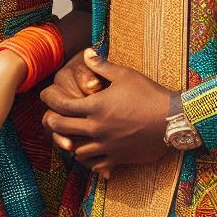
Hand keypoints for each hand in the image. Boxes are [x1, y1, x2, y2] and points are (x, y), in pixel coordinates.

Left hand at [41, 49, 172, 175]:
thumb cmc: (148, 94)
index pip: (63, 105)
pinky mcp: (118, 158)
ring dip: (70, 143)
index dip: (50, 100)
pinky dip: (87, 160)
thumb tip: (87, 52)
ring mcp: (107, 146)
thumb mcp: (125, 74)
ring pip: (76, 151)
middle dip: (52, 122)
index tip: (45, 95)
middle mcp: (97, 128)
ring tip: (69, 137)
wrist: (171, 120)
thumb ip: (102, 66)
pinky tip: (88, 154)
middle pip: (63, 129)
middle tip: (50, 117)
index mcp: (96, 106)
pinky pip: (95, 164)